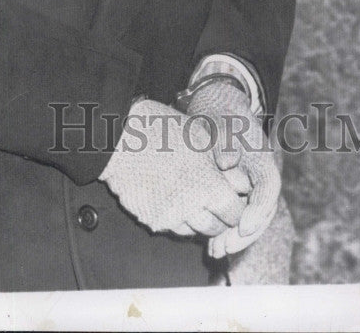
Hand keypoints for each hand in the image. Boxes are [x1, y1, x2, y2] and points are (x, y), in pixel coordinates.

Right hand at [100, 99, 244, 237]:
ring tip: (191, 196)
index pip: (236, 214)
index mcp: (211, 188)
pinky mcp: (152, 220)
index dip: (235, 206)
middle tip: (212, 199)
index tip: (230, 197)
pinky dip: (177, 219)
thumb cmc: (162, 128)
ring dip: (197, 220)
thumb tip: (240, 179)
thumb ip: (224, 160)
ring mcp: (170, 218)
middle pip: (217, 228)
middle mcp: (193, 209)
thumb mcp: (201, 135)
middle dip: (218, 217)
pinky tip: (172, 198)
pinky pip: (172, 228)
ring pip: (194, 231)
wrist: (119, 136)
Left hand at [187, 80, 280, 253]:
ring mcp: (250, 186)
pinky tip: (210, 245)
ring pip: (249, 218)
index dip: (258, 210)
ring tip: (214, 251)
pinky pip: (236, 216)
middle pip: (262, 212)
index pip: (268, 188)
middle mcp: (260, 176)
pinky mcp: (237, 193)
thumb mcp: (220, 120)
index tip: (241, 226)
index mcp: (261, 158)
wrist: (216, 107)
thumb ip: (224, 140)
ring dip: (234, 238)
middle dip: (243, 234)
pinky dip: (226, 231)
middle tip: (221, 247)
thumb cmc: (218, 112)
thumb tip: (226, 162)